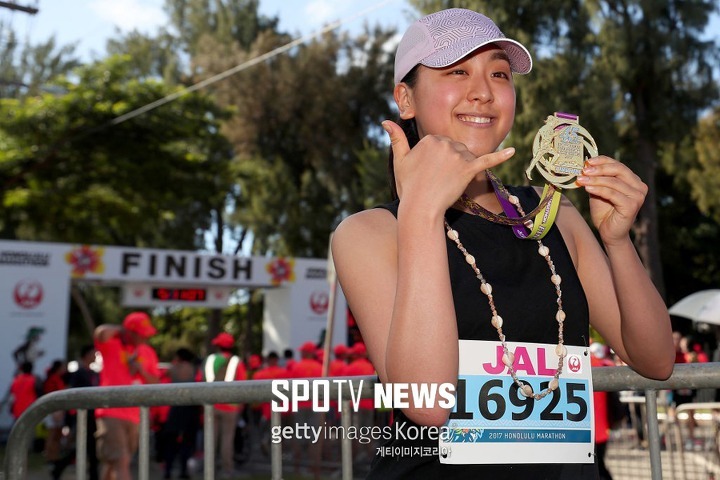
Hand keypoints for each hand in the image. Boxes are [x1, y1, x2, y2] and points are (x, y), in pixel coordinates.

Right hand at [383, 120, 514, 213]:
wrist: (420, 207)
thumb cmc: (409, 186)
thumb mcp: (400, 161)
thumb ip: (396, 139)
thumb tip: (385, 121)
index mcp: (430, 138)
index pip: (442, 144)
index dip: (438, 160)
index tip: (429, 173)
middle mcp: (445, 142)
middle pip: (456, 149)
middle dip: (451, 163)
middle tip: (437, 180)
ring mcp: (458, 156)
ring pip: (467, 157)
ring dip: (461, 169)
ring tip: (447, 184)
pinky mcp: (469, 169)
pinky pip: (487, 160)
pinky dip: (501, 157)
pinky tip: (513, 152)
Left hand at [575, 156, 646, 245]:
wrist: (609, 233)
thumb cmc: (604, 212)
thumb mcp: (598, 191)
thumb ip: (596, 180)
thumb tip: (585, 167)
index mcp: (633, 180)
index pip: (618, 165)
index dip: (603, 161)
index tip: (588, 161)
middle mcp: (639, 186)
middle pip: (619, 170)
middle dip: (599, 168)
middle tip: (585, 170)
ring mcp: (637, 196)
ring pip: (614, 182)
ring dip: (595, 179)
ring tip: (581, 179)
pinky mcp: (632, 206)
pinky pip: (612, 194)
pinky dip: (599, 189)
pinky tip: (587, 188)